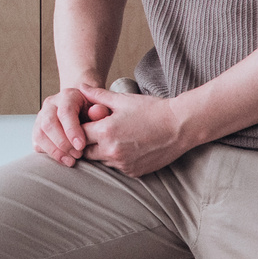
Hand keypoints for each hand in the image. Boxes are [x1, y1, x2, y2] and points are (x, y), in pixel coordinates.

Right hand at [33, 86, 109, 166]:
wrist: (82, 112)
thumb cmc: (92, 112)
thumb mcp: (100, 109)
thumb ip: (101, 111)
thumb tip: (97, 112)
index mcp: (68, 96)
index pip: (65, 111)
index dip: (72, 130)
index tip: (81, 146)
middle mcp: (51, 103)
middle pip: (49, 123)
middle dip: (63, 143)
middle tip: (78, 155)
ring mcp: (41, 116)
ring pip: (40, 134)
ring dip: (55, 151)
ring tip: (71, 160)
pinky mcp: (37, 129)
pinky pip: (37, 142)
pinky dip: (49, 153)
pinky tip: (63, 159)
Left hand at [78, 86, 195, 178]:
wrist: (180, 126)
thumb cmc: (151, 110)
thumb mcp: (123, 99)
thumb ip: (98, 96)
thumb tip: (80, 87)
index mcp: (106, 132)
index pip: (78, 135)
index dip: (77, 129)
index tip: (83, 123)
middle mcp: (112, 151)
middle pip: (85, 151)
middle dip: (86, 143)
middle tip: (94, 132)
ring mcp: (123, 164)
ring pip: (100, 160)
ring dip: (100, 151)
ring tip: (112, 137)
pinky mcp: (133, 172)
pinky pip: (116, 167)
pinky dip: (116, 159)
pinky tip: (126, 146)